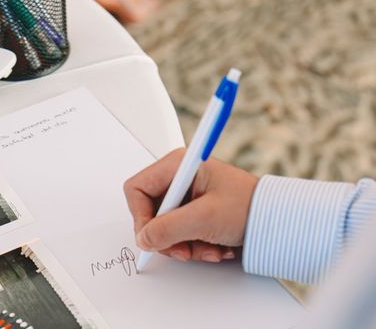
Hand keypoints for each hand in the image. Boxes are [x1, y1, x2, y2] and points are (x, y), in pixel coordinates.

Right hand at [123, 148, 258, 262]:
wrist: (278, 221)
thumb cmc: (249, 207)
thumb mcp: (204, 218)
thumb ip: (168, 229)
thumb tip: (144, 239)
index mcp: (178, 166)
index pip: (136, 189)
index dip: (141, 215)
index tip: (153, 236)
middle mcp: (179, 178)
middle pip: (150, 211)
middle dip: (167, 235)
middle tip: (182, 249)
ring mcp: (187, 196)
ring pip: (164, 226)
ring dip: (183, 244)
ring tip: (206, 248)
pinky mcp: (195, 211)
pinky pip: (180, 233)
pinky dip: (194, 245)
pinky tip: (214, 247)